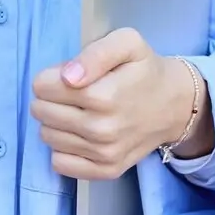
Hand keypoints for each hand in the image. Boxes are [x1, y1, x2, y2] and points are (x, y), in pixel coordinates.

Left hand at [30, 27, 200, 180]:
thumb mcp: (127, 43)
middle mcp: (101, 129)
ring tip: (79, 111)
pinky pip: (60, 163)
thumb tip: (67, 77)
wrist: (174, 105)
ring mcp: (103, 153)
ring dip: (55, 122)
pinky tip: (79, 134)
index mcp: (103, 95)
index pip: (42, 87)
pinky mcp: (106, 171)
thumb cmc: (145, 70)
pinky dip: (63, 147)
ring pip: (47, 135)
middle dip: (50, 98)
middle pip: (40, 111)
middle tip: (73, 93)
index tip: (70, 75)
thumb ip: (95, 53)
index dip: (51, 76)